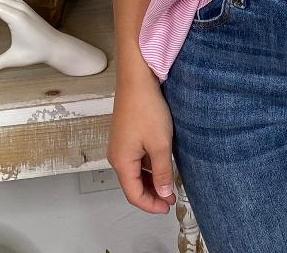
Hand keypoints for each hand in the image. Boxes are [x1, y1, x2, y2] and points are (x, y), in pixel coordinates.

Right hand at [108, 75, 177, 213]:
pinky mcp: (125, 134)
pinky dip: (148, 165)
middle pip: (133, 184)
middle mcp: (116, 156)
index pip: (134, 195)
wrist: (137, 79)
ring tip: (169, 181)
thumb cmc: (146, 108)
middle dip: (151, 194)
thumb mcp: (160, 144)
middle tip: (170, 197)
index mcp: (122, 162)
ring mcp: (120, 144)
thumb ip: (162, 172)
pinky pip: (135, 158)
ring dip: (151, 179)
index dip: (151, 205)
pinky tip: (161, 162)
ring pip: (135, 171)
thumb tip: (163, 193)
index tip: (167, 207)